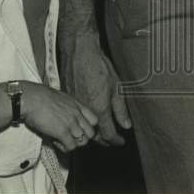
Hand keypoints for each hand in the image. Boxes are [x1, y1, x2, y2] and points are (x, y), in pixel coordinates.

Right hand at [20, 81, 98, 153]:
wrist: (32, 99)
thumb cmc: (41, 97)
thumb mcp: (61, 98)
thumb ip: (68, 107)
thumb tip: (65, 115)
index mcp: (77, 106)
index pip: (94, 120)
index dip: (88, 128)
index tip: (80, 131)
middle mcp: (77, 115)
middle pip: (90, 133)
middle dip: (82, 138)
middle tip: (71, 138)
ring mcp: (71, 124)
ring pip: (83, 141)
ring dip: (73, 144)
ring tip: (62, 141)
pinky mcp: (62, 132)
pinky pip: (71, 146)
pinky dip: (65, 148)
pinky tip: (57, 142)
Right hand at [58, 28, 131, 145]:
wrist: (79, 52)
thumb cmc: (99, 66)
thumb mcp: (116, 87)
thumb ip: (121, 109)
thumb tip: (126, 125)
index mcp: (99, 109)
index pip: (108, 134)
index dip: (116, 140)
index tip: (120, 141)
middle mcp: (85, 112)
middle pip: (94, 135)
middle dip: (104, 140)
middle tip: (112, 139)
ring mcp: (74, 107)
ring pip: (84, 127)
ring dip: (93, 132)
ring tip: (102, 131)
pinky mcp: (68, 100)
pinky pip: (76, 117)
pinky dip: (84, 122)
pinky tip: (89, 118)